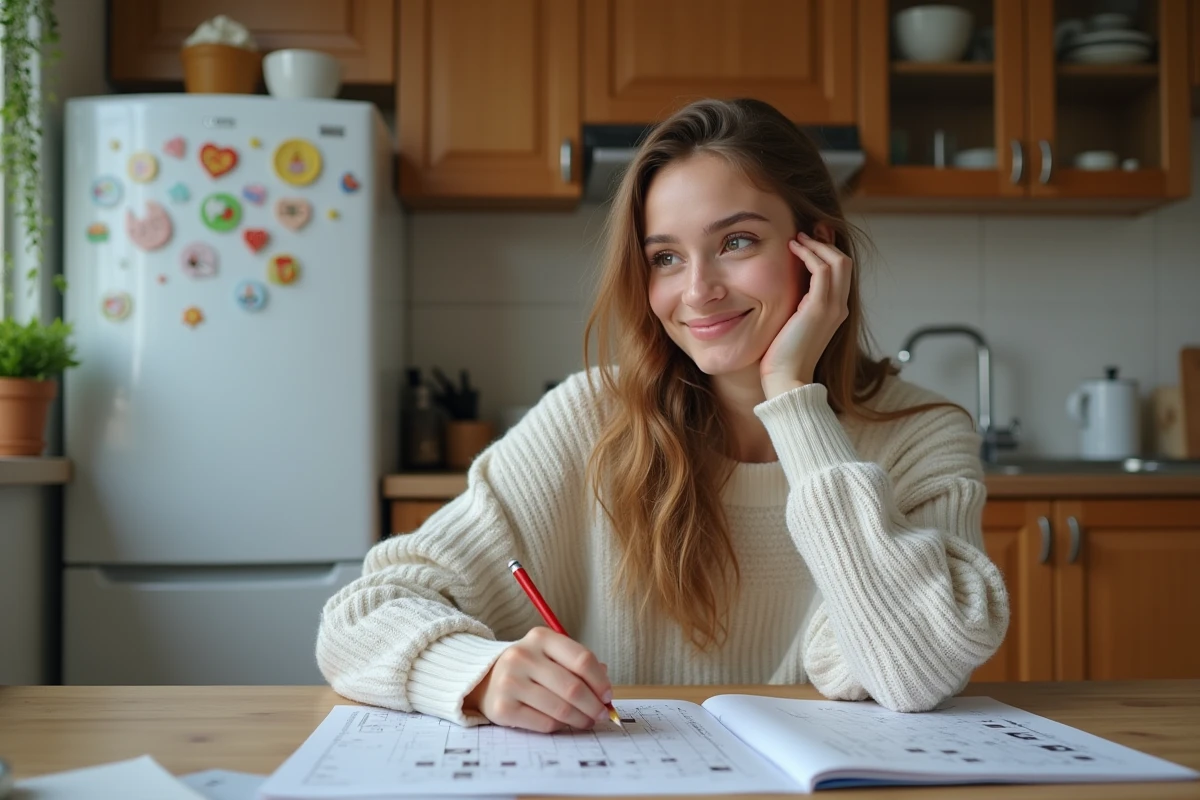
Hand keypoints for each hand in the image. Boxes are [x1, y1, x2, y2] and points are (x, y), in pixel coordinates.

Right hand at [464, 627, 613, 732]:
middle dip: (594, 705)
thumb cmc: (528, 667)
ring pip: (561, 708)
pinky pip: (544, 723)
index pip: (582, 659)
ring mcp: (510, 682)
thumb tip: (605, 689)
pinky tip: (564, 723)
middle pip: (573, 687)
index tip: (608, 695)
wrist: (484, 679)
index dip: (600, 681)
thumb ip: (578, 665)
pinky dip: (560, 726)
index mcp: (540, 637)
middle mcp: (522, 656)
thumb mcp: (551, 655)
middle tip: (602, 714)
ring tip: (587, 721)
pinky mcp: (502, 708)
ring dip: (581, 719)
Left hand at [759, 229, 852, 398]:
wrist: (786, 380)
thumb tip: (785, 291)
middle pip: (844, 262)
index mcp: (835, 312)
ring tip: (797, 237)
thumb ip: (795, 306)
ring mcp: (832, 308)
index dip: (826, 251)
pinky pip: (822, 270)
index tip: (807, 240)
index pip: (840, 272)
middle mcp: (839, 308)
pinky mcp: (819, 308)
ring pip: (837, 261)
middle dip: (826, 242)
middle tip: (805, 231)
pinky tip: (793, 249)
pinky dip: (809, 254)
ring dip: (817, 245)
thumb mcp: (791, 324)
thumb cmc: (782, 357)